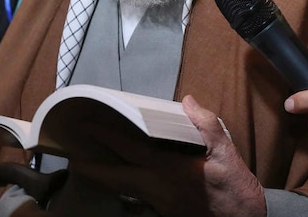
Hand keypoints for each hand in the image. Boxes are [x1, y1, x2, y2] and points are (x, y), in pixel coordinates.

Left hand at [63, 95, 265, 216]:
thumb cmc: (235, 187)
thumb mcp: (226, 151)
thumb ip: (205, 124)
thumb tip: (187, 101)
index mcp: (170, 169)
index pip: (130, 150)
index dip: (107, 137)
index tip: (88, 125)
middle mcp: (158, 188)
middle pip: (115, 178)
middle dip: (92, 168)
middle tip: (73, 156)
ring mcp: (159, 204)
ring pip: (123, 191)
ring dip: (105, 179)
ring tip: (88, 166)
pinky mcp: (163, 213)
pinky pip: (136, 200)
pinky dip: (123, 190)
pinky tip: (118, 182)